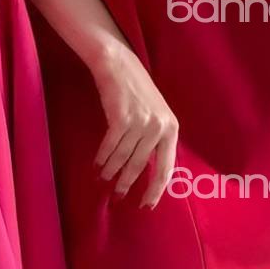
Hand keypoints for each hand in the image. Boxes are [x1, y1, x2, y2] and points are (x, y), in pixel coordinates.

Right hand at [90, 44, 178, 207]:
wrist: (118, 64)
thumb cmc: (136, 89)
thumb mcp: (156, 113)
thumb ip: (156, 138)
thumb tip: (148, 170)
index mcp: (171, 127)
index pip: (166, 166)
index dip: (156, 188)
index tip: (147, 204)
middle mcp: (159, 127)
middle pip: (141, 165)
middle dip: (128, 183)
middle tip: (120, 196)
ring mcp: (141, 122)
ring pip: (124, 157)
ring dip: (112, 171)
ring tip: (104, 178)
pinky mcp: (122, 119)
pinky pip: (111, 146)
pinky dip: (103, 157)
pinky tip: (98, 164)